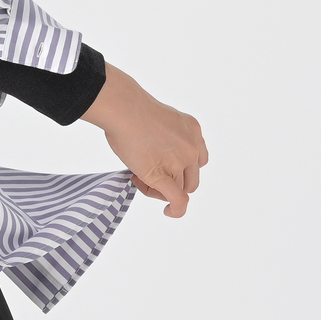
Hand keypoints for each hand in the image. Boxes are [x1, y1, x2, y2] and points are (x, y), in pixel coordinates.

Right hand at [81, 63, 207, 217]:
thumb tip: (149, 147)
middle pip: (191, 176)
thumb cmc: (128, 108)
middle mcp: (192, 146)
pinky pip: (179, 201)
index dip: (180, 165)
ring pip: (181, 189)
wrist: (123, 109)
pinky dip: (176, 210)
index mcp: (192, 129)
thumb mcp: (159, 117)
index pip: (197, 158)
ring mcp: (181, 162)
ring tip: (140, 179)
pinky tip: (168, 212)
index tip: (162, 162)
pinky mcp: (166, 177)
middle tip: (146, 172)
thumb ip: (162, 134)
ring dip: (163, 189)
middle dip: (172, 179)